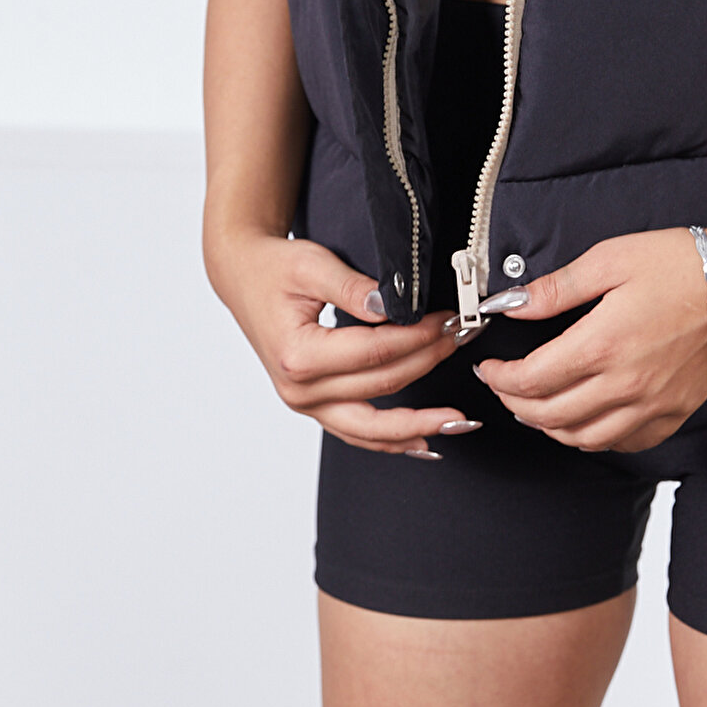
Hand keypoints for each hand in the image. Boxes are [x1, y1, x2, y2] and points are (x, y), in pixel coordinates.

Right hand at [206, 227, 482, 457]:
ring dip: (418, 423)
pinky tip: (422, 441)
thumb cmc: (274, 270)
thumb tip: (393, 304)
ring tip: (456, 418)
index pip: (374, 352)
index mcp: (298, 356)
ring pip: (371, 427)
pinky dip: (391, 441)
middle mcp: (299, 391)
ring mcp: (306, 405)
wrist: (244, 278)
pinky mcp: (314, 406)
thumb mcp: (311, 265)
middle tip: (461, 340)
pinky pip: (357, 433)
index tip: (448, 320)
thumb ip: (354, 286)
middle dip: (428, 363)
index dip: (417, 337)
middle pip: (380, 386)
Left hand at [471, 226, 706, 452]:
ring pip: (583, 438)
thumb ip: (557, 288)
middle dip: (515, 403)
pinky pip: (624, 443)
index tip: (489, 368)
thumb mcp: (610, 259)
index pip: (531, 380)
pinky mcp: (673, 413)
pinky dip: (594, 438)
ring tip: (536, 407)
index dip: (500, 378)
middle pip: (550, 416)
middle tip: (503, 387)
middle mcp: (624, 385)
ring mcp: (651, 405)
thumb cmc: (681, 264)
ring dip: (549, 427)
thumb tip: (511, 304)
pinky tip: (586, 421)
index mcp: (602, 345)